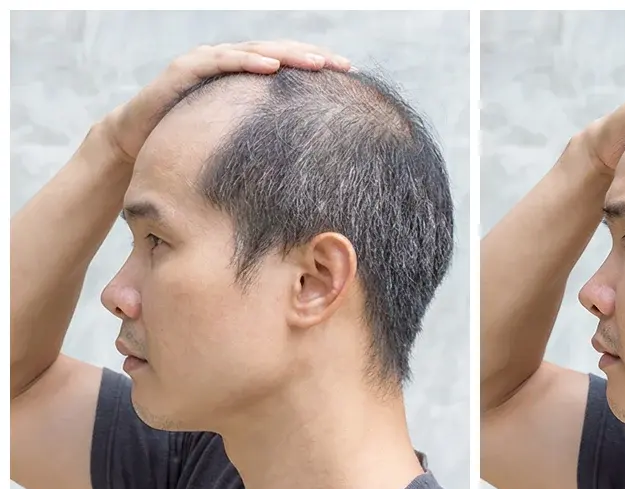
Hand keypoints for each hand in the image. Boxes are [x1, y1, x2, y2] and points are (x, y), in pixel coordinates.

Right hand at [101, 41, 350, 163]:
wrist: (134, 143)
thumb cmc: (189, 142)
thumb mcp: (236, 141)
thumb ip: (263, 139)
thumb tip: (307, 163)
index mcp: (244, 77)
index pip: (288, 66)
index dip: (317, 67)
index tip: (350, 74)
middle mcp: (229, 63)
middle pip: (279, 54)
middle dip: (312, 57)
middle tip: (345, 65)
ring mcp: (206, 62)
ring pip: (254, 51)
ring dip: (288, 55)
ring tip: (317, 62)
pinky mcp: (184, 69)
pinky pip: (220, 61)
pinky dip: (246, 61)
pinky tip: (271, 67)